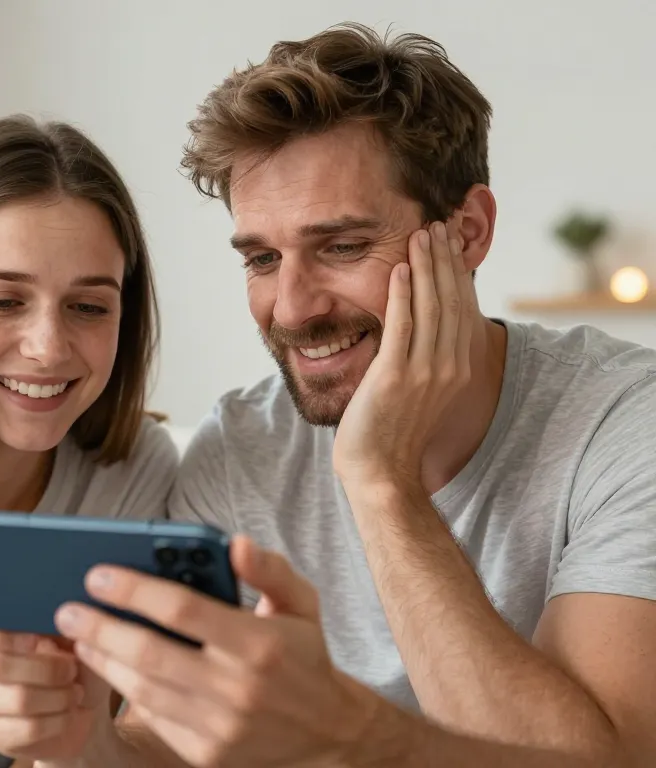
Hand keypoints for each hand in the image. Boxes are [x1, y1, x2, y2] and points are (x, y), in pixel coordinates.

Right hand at [0, 600, 112, 759]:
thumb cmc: (72, 657)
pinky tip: (68, 713)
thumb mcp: (69, 629)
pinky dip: (57, 721)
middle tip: (71, 669)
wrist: (80, 705)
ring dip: (57, 697)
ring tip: (74, 692)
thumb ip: (56, 616)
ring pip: (16, 699)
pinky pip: (24, 728)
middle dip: (46, 669)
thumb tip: (60, 612)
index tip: (34, 638)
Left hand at [53, 537, 381, 767]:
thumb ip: (268, 570)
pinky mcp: (206, 752)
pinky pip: (154, 717)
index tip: (98, 574)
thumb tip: (236, 544)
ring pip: (143, 689)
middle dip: (100, 627)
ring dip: (103, 659)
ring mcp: (220, 726)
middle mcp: (237, 687)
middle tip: (67, 609)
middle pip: (150, 653)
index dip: (134, 590)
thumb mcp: (301, 603)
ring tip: (79, 634)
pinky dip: (124, 691)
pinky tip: (107, 665)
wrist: (325, 733)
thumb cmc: (303, 656)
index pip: (182, 609)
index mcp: (258, 643)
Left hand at [332, 218, 473, 488]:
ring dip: (426, 267)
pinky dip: (403, 295)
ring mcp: (423, 372)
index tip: (449, 243)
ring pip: (430, 307)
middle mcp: (448, 367)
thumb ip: (425, 357)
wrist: (381, 472)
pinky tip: (400, 269)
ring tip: (420, 235)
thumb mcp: (420, 390)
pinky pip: (401, 327)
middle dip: (445, 260)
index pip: (463, 308)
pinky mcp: (394, 377)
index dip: (457, 272)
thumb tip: (419, 327)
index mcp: (458, 369)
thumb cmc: (393, 432)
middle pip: (451, 300)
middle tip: (437, 225)